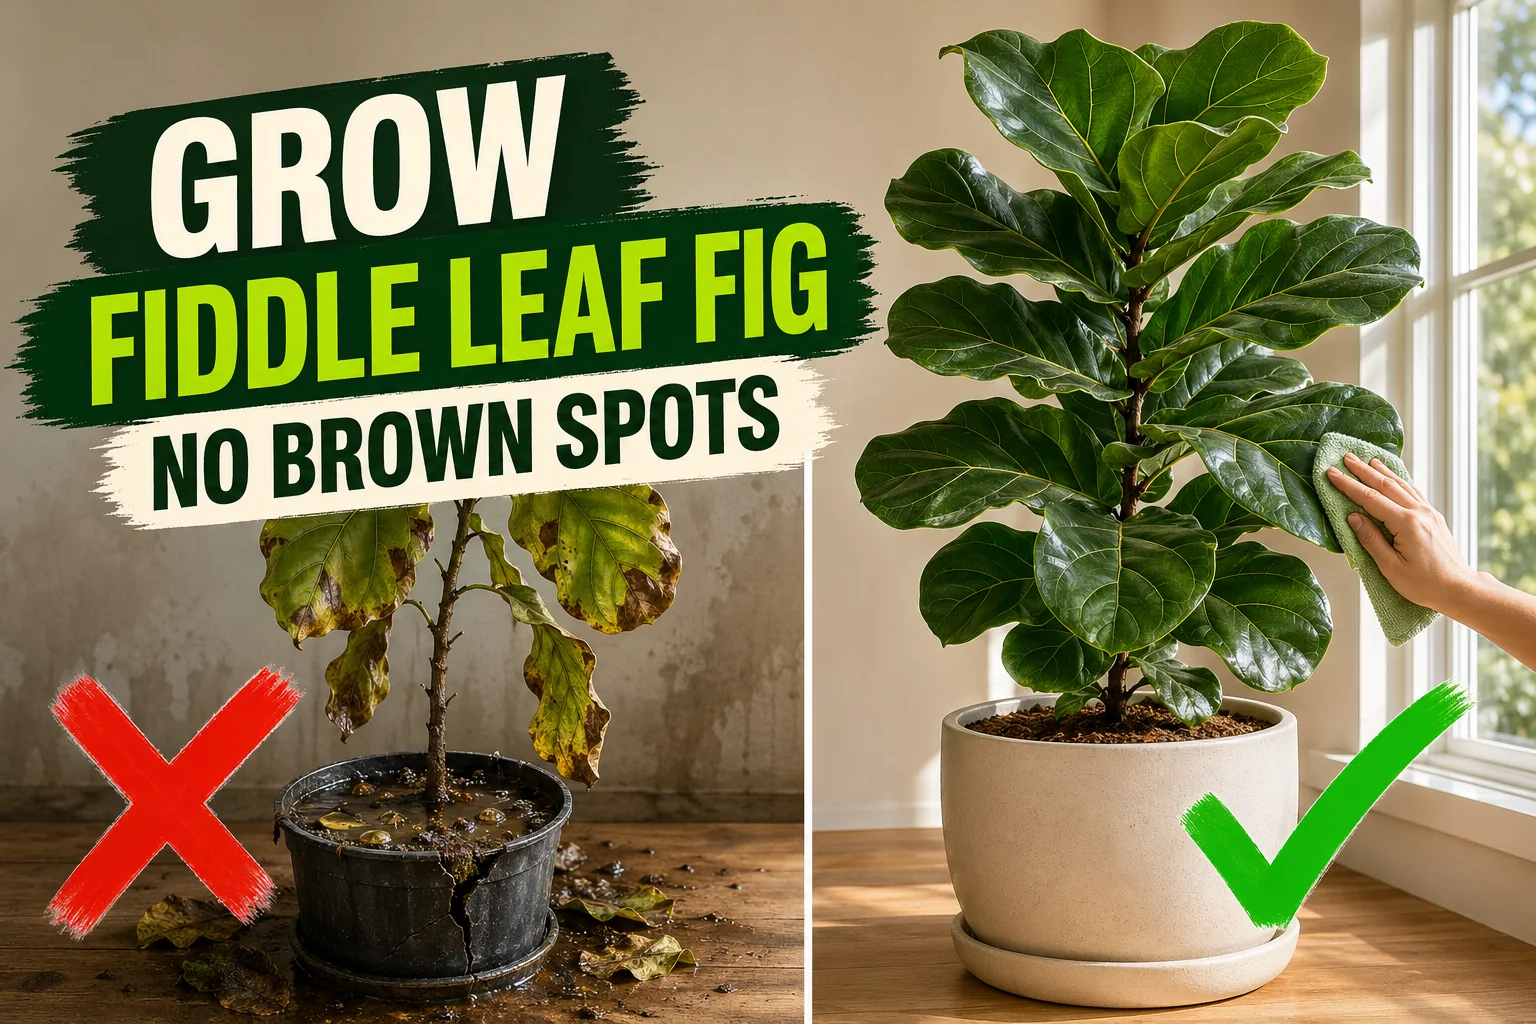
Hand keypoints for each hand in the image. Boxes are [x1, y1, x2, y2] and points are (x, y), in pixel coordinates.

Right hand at [1323, 452, 1480, 613]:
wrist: (1459, 588)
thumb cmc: (1425, 584)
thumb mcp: (1391, 567)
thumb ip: (1371, 539)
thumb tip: (1353, 517)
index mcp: (1406, 524)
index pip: (1371, 498)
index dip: (1349, 485)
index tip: (1333, 473)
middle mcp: (1419, 513)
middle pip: (1386, 485)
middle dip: (1364, 470)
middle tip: (1347, 457)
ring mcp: (1429, 513)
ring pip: (1402, 485)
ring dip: (1382, 471)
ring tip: (1368, 460)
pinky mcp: (1434, 517)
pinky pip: (1413, 492)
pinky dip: (1400, 481)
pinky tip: (1394, 477)